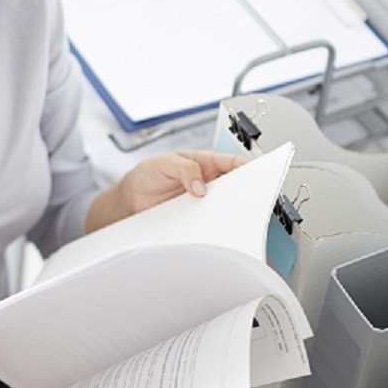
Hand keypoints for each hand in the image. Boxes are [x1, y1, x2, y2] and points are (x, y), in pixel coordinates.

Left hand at [86, 149, 247, 230]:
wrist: (130, 199)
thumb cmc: (146, 174)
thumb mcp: (164, 163)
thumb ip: (184, 168)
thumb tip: (200, 185)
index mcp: (204, 162)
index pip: (232, 162)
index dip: (247, 166)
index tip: (256, 172)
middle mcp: (207, 181)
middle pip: (233, 184)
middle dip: (243, 190)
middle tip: (248, 197)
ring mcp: (202, 200)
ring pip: (224, 204)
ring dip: (230, 209)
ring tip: (233, 213)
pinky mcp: (195, 216)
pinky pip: (210, 219)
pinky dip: (215, 223)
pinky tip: (216, 225)